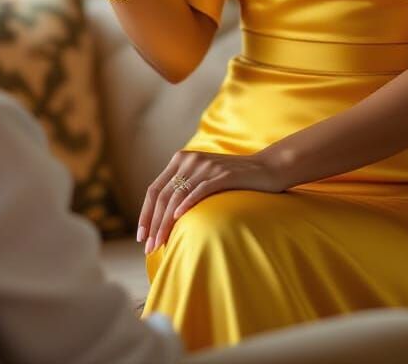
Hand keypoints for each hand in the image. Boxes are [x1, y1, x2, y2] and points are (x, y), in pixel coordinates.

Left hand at [138, 148, 285, 253]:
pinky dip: (187, 204)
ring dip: (165, 222)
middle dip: (153, 223)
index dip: (145, 213)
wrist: (267, 168)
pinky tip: (178, 218)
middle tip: (148, 247)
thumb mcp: (204, 179)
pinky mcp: (222, 174)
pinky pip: (200, 190)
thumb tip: (164, 220)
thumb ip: (184, 189)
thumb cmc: (234, 179)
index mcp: (181, 160)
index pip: (155, 189)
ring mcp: (206, 166)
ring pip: (177, 196)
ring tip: (160, 243)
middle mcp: (190, 160)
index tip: (141, 236)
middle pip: (163, 195)